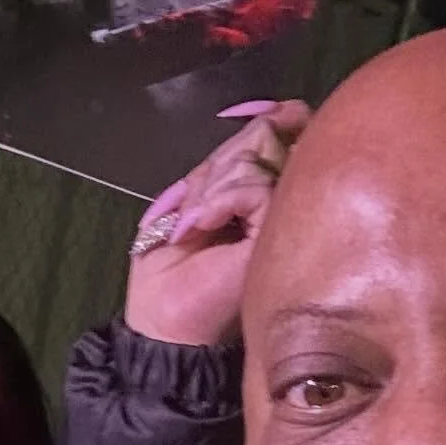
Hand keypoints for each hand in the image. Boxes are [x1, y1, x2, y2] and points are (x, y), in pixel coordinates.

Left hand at [125, 99, 310, 346]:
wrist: (164, 325)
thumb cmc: (166, 273)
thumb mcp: (186, 203)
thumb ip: (220, 170)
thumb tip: (262, 119)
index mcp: (258, 197)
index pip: (269, 139)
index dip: (260, 124)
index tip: (253, 124)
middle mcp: (278, 207)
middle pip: (268, 143)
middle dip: (226, 159)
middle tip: (197, 204)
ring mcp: (282, 225)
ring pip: (261, 163)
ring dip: (214, 186)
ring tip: (193, 223)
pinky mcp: (276, 241)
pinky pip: (256, 190)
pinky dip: (219, 200)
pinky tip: (200, 225)